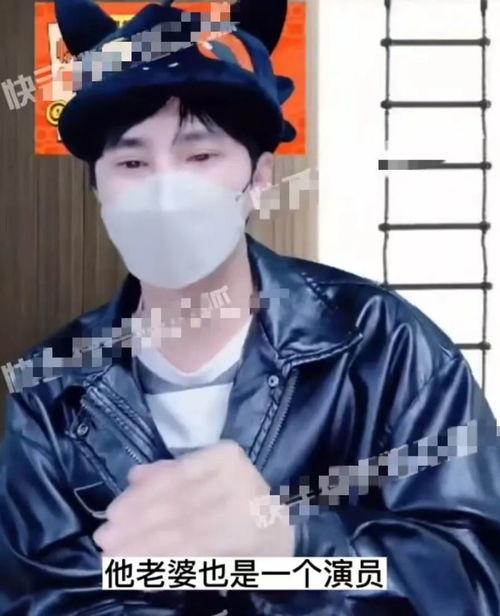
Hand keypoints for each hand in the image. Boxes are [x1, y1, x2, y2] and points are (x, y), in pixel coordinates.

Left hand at [93, 440, 294, 557]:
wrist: (282, 530)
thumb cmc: (236, 498)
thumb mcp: (206, 476)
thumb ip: (171, 474)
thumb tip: (134, 477)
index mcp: (226, 456)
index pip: (177, 476)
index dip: (142, 496)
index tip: (113, 513)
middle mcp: (240, 481)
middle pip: (178, 508)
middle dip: (136, 527)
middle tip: (105, 541)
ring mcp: (246, 515)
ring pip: (184, 537)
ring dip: (144, 551)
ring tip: (114, 561)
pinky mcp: (247, 548)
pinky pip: (197, 560)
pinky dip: (165, 569)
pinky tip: (141, 575)